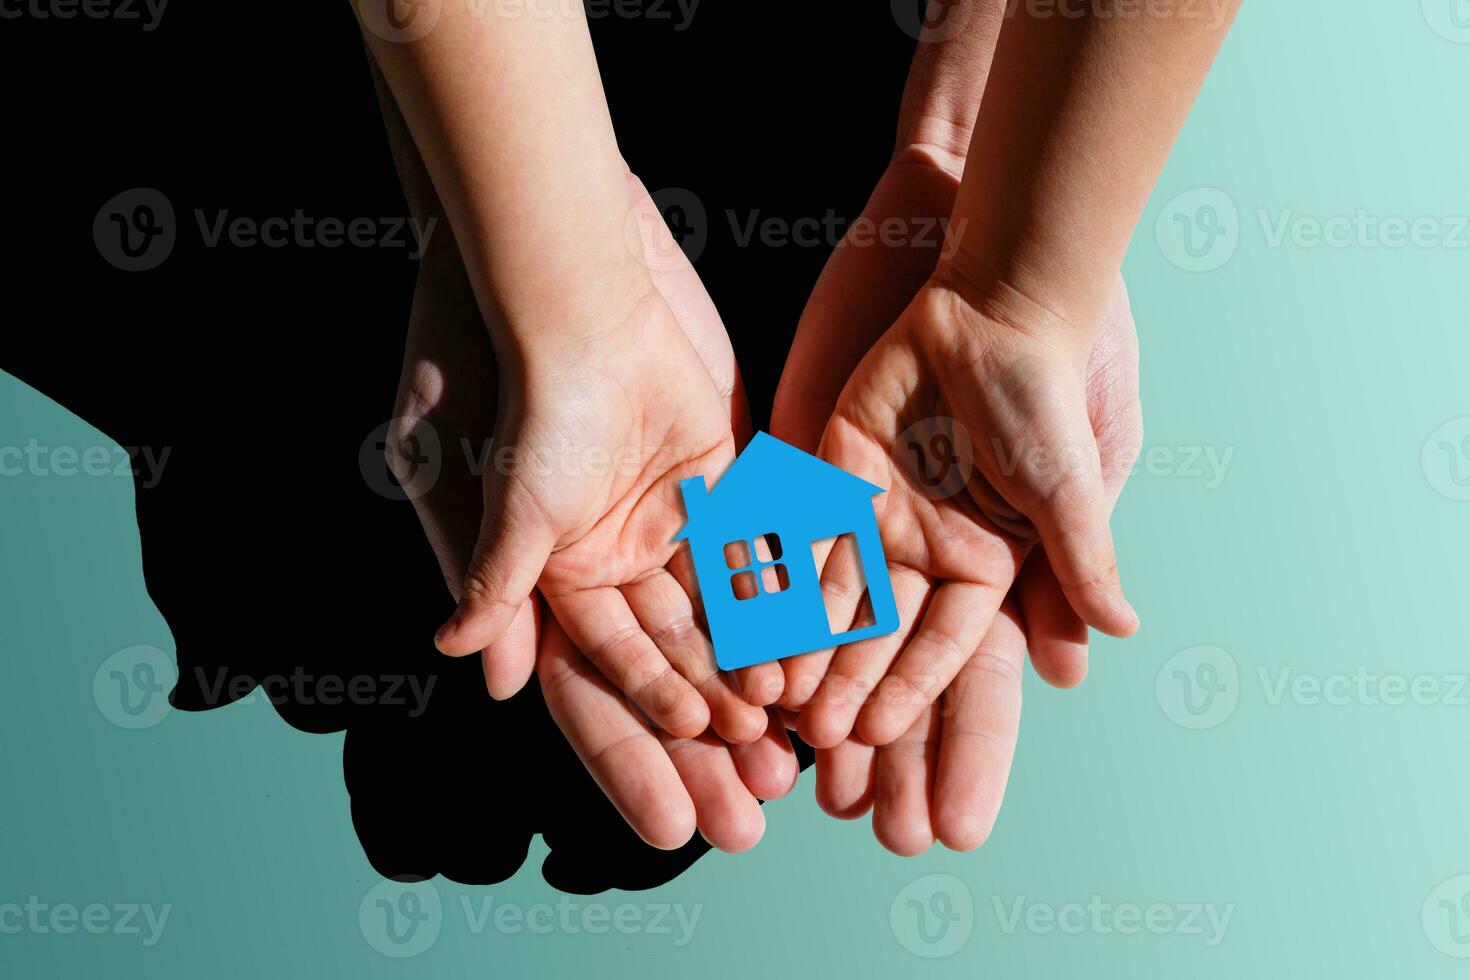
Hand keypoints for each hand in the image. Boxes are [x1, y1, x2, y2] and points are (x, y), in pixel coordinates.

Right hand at [387, 174, 796, 850]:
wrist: (571, 285)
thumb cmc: (518, 388)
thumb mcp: (497, 493)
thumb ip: (494, 578)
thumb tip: (475, 668)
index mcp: (549, 579)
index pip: (598, 687)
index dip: (638, 748)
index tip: (682, 810)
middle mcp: (609, 560)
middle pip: (668, 670)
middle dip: (707, 739)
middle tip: (754, 810)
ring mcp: (666, 519)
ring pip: (721, 620)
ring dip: (754, 680)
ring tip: (796, 746)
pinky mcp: (719, 476)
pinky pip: (758, 552)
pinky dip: (785, 602)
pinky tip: (818, 657)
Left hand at [792, 269, 1140, 752]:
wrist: (992, 303)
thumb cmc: (1043, 393)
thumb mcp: (1069, 485)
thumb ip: (1082, 560)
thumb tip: (1124, 631)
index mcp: (987, 560)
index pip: (943, 643)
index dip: (910, 688)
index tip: (875, 735)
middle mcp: (928, 545)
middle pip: (880, 629)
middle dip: (847, 680)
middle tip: (812, 734)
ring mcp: (878, 511)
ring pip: (830, 590)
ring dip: (802, 642)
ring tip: (770, 691)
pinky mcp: (833, 472)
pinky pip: (797, 530)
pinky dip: (774, 572)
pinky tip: (745, 614)